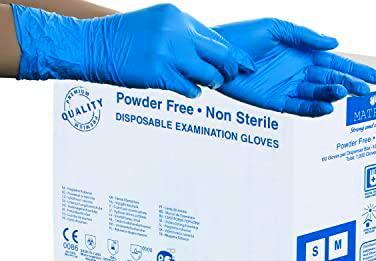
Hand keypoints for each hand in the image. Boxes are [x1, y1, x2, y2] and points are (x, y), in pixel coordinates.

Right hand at [12, 4, 254, 96]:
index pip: (216, 37)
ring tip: (208, 83)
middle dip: (231, 68)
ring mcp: (168, 54)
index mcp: (178, 17)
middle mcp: (176, 33)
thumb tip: (210, 53)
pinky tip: (189, 90)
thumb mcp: (158, 24)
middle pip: (220, 54)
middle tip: (233, 76)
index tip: (246, 63)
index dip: (233, 53)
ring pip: (208, 74)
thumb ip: (184, 35)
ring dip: (212, 82)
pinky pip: (190, 89)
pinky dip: (193, 92)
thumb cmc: (127, 37)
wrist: (93, 45)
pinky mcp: (159, 74)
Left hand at [214, 18, 375, 116]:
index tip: (374, 77)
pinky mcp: (276, 102)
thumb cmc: (244, 37)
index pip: (334, 63)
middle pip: (331, 81)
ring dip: (333, 95)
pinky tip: (327, 108)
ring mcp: (289, 88)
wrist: (219, 56)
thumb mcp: (276, 28)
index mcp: (303, 53)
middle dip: (351, 84)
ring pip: (317, 95)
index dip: (355, 69)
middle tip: (367, 91)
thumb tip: (333, 44)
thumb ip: (305, 37)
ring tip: (345, 94)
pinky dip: (314, 109)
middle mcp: (299, 72)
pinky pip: (299, 108)